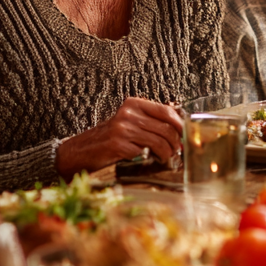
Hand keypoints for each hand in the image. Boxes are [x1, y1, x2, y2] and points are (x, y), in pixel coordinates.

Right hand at [57, 97, 182, 174]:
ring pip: (159, 141)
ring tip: (166, 158)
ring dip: (167, 153)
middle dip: (175, 142)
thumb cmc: (109, 138)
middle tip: (176, 151)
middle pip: (165, 127)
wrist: (81, 151)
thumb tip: (179, 125)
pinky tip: (151, 161)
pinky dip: (152, 159)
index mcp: (133, 104)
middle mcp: (127, 113)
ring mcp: (122, 129)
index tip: (184, 135)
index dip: (180, 124)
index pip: (166, 110)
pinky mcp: (118, 145)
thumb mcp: (129, 122)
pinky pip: (145, 152)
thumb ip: (150, 121)